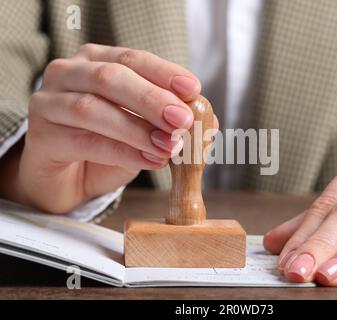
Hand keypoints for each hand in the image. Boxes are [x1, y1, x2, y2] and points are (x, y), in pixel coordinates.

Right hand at [0, 43, 216, 213]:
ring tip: (169, 146)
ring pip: (93, 108)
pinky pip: (84, 141)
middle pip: (111, 78)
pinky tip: (149, 160)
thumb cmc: (106, 144)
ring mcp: (49, 102)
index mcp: (96, 61)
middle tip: (182, 120)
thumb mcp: (144, 130)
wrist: (68, 177)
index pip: (133, 59)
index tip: (193, 90)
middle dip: (152, 99)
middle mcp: (69, 74)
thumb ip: (171, 122)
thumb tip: (209, 120)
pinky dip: (122, 151)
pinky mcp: (41, 136)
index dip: (164, 73)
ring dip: (137, 128)